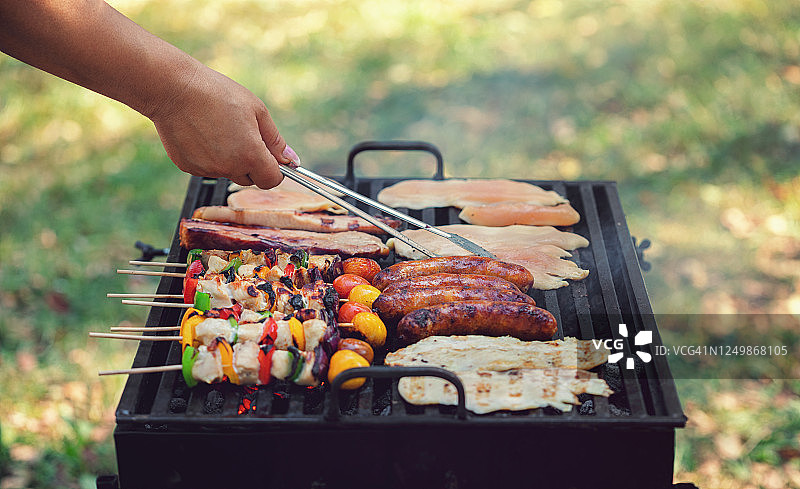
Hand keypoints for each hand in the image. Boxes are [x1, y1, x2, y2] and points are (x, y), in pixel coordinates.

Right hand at [149, 63, 299, 188]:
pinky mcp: (188, 168)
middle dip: (252, 163)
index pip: (272, 180)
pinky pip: (207, 168)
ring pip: (228, 172)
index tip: (270, 156)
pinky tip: (201, 133)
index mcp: (250, 155)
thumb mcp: (256, 110)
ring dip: (230, 160)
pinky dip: (208, 157)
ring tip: (219, 129)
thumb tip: (292, 160)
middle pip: (250, 178)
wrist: (173, 89)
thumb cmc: (217, 93)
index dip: (274, 169)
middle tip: (242, 135)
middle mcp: (229, 168)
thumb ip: (275, 140)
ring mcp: (207, 170)